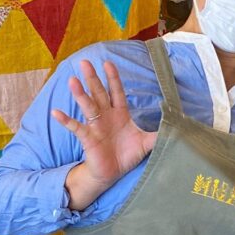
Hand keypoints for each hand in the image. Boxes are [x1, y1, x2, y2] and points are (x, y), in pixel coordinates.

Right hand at [52, 59, 157, 209]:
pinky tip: (57, 112)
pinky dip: (66, 120)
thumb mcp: (147, 143)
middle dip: (93, 79)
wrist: (112, 172)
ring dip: (80, 95)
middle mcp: (106, 116)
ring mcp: (95, 126)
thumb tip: (177, 125)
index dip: (113, 78)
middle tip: (84, 62)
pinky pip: (76, 127)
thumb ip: (159, 133)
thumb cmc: (127, 154)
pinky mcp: (88, 139)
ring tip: (72, 81)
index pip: (116, 92)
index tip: (108, 63)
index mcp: (120, 114)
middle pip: (99, 94)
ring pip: (87, 107)